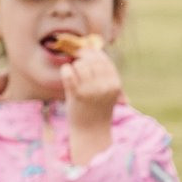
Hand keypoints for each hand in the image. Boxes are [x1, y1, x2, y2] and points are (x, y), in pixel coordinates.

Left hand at [62, 42, 120, 164]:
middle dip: (82, 57)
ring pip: (80, 65)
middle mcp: (105, 86)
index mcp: (115, 84)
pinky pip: (69, 73)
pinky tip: (66, 72)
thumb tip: (94, 50)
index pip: (105, 60)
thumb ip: (104, 74)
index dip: (94, 52)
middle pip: (92, 60)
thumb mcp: (108, 91)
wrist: (91, 131)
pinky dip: (66, 70)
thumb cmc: (98, 109)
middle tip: (76, 58)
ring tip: (73, 72)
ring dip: (74, 65)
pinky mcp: (76, 94)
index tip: (85, 51)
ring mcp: (91, 90)